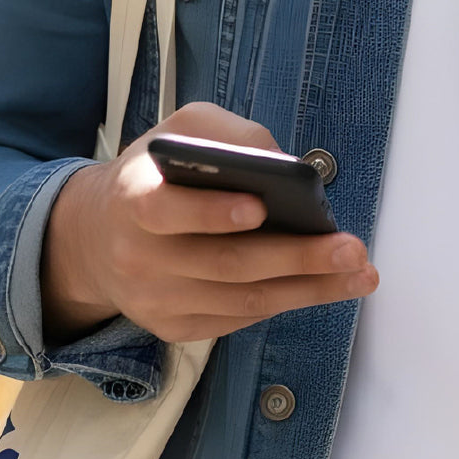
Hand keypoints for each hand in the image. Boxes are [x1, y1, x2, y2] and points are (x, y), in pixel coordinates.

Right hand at [40, 102, 376, 344]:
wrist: (98, 235)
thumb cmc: (159, 173)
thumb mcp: (184, 131)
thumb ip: (230, 135)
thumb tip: (285, 165)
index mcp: (133, 199)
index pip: (164, 210)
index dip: (211, 212)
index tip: (260, 207)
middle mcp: (138, 257)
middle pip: (226, 263)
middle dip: (296, 257)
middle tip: (351, 249)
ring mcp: (155, 300)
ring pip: (242, 301)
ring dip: (309, 289)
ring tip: (360, 273)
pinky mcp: (173, 327)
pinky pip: (239, 319)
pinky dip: (286, 301)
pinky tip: (326, 287)